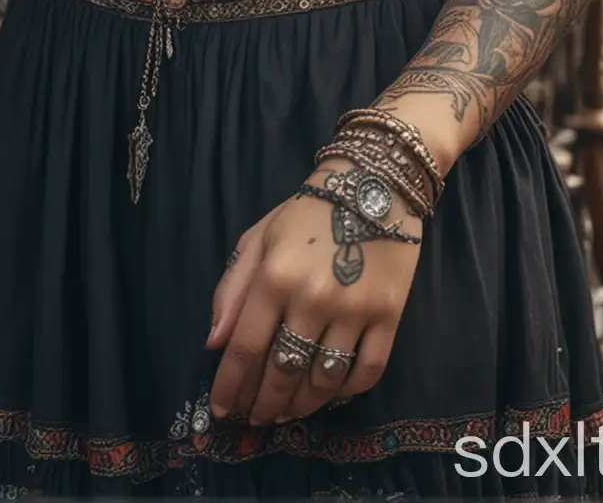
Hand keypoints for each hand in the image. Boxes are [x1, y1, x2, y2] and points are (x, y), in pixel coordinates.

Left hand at [205, 159, 421, 427]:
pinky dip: (345, 393)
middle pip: (282, 372)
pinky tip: (328, 395)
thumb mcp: (259, 238)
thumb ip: (232, 288)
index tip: (223, 410)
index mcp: (275, 275)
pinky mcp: (389, 316)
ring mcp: (354, 310)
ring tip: (286, 413)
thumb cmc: (307, 213)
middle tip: (255, 418)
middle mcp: (312, 297)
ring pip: (322, 381)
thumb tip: (214, 344)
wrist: (374, 185)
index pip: (245, 348)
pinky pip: (366, 372)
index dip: (230, 386)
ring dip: (300, 406)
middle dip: (263, 405)